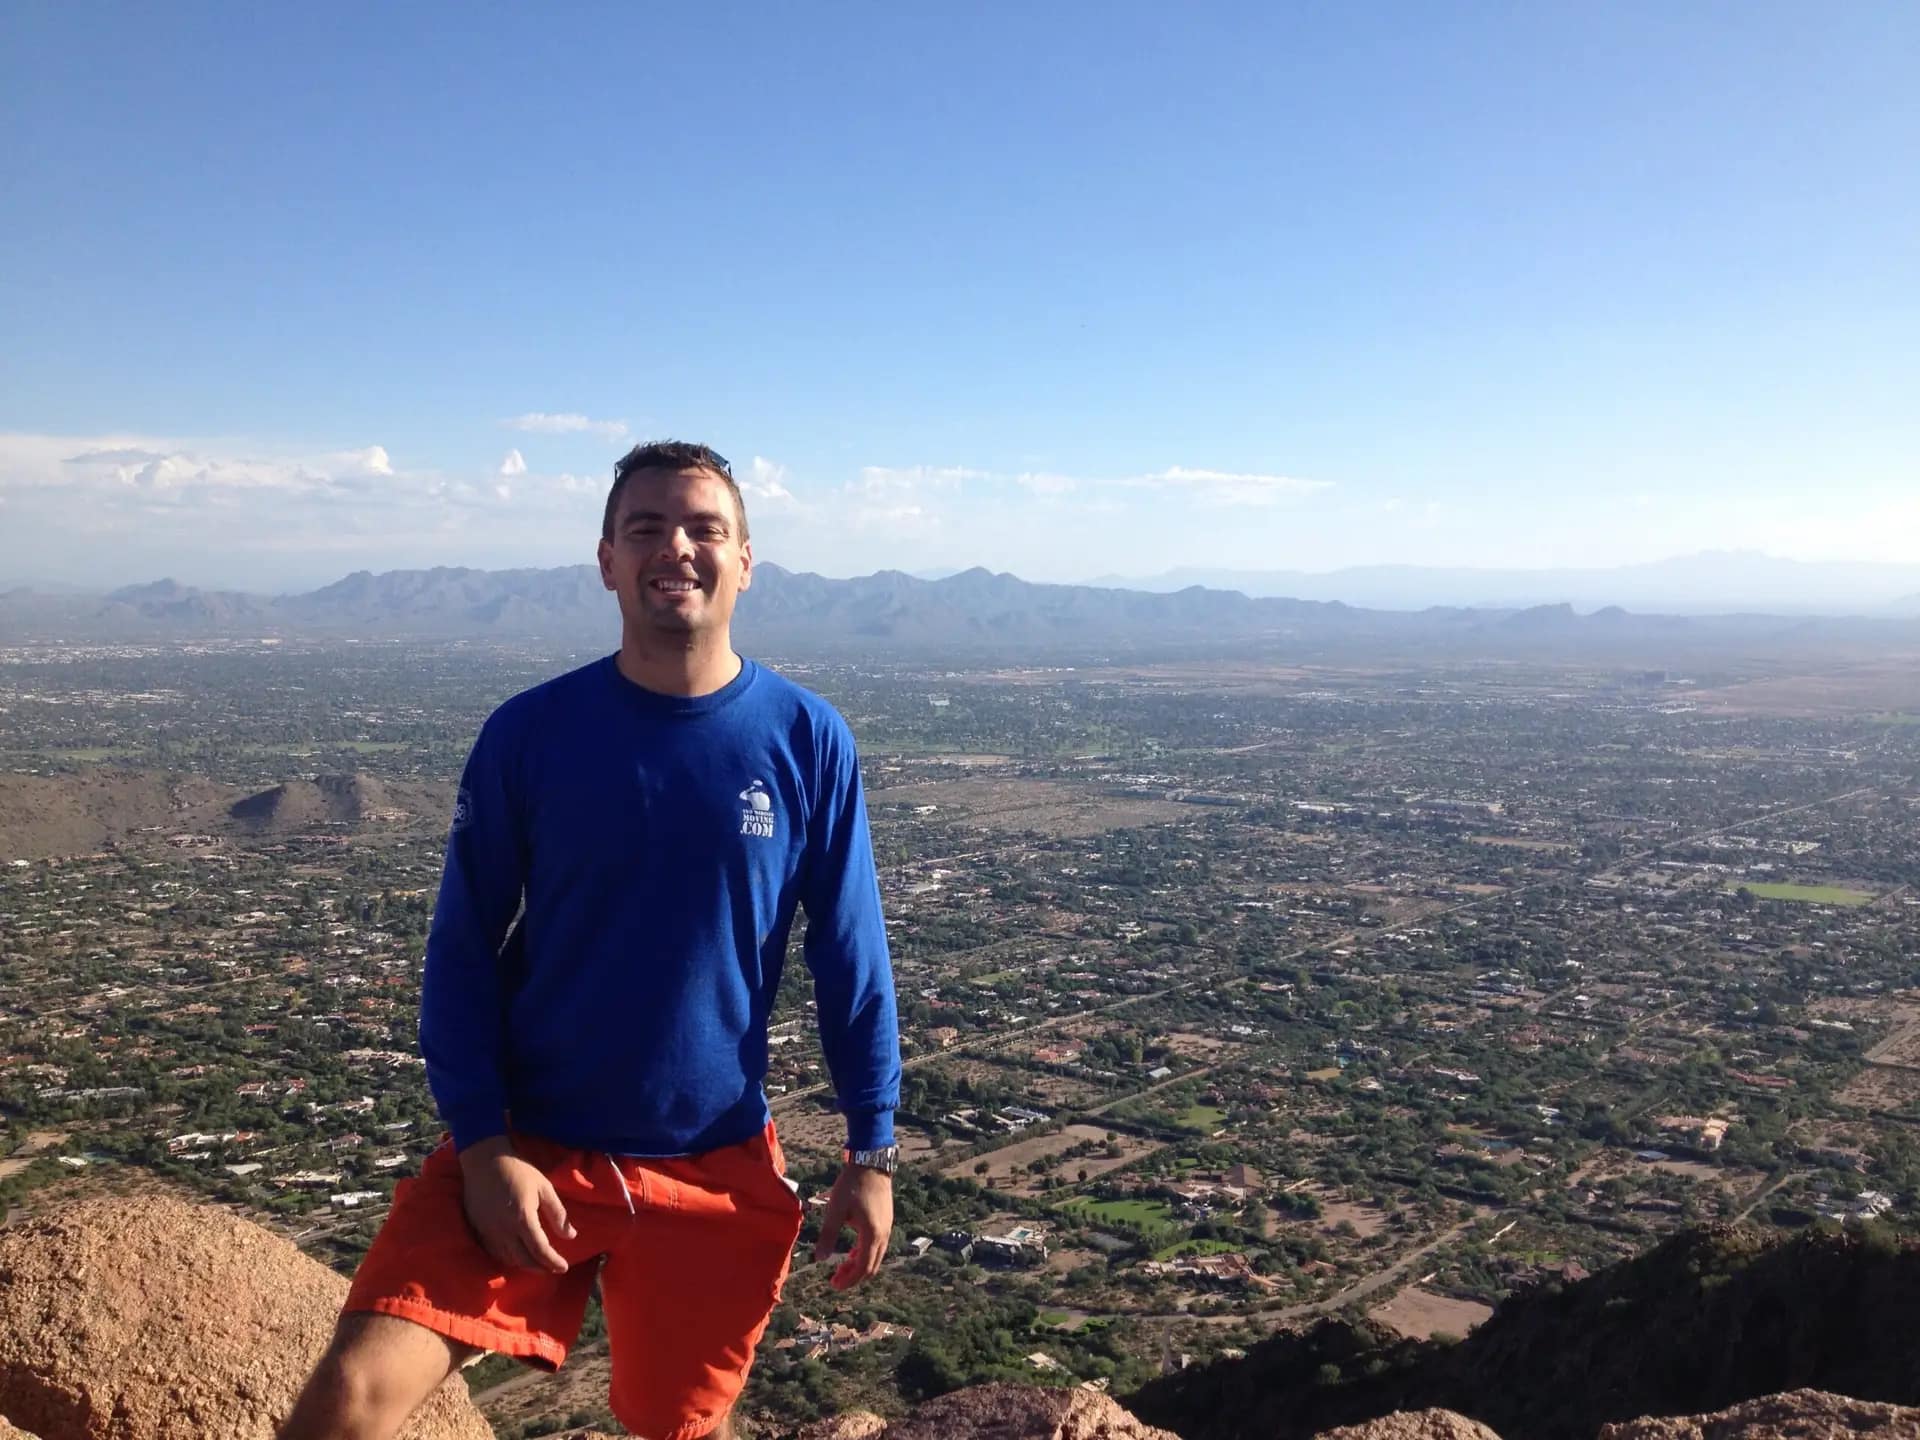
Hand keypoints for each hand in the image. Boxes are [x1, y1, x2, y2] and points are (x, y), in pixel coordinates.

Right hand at [457, 1135, 575, 1273]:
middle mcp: (504, 1230)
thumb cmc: (518, 1171)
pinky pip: (494, 1252)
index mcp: (523, 1219)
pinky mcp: (478, 1230)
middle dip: (540, 1268)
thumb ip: (557, 1213)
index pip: (540, 1250)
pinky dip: (508, 1258)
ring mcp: (489, 1232)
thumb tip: (570, 1235)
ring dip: (524, 1265)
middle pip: (523, 1260)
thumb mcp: (544, 1188)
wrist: (484, 1160)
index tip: (564, 1267)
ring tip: (538, 1264)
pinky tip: (516, 1255)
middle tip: (552, 1269)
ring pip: (508, 1258)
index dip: (553, 1261)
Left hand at [811, 1162, 892, 1289]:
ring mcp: (887, 1228)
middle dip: (853, 1276)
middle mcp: (884, 1235)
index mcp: (872, 1234)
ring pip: (876, 1257)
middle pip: (871, 1267)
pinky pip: (877, 1246)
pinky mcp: (886, 1221)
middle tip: (835, 1278)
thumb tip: (819, 1259)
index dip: (848, 1280)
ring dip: (859, 1265)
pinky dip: (864, 1254)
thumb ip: (827, 1235)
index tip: (833, 1284)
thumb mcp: (835, 1210)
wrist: (871, 1163)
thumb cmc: (852, 1185)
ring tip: (841, 1266)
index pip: (862, 1268)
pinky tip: (852, 1251)